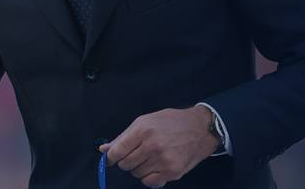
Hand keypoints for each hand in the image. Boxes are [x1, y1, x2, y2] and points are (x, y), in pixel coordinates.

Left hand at [100, 105, 220, 186]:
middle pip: (125, 164)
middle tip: (138, 153)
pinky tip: (156, 167)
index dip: (111, 157)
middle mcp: (153, 146)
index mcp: (143, 130)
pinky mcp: (173, 172)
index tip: (112, 158)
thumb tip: (103, 149)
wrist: (201, 128)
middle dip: (127, 161)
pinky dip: (149, 177)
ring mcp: (164, 160)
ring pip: (136, 174)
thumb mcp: (145, 121)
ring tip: (150, 158)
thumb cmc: (171, 122)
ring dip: (139, 168)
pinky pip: (150, 182)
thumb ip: (123, 137)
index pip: (117, 152)